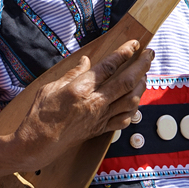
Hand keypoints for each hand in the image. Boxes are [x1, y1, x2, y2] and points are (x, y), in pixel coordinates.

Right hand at [13, 40, 152, 171]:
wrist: (38, 143)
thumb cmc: (41, 114)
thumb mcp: (52, 86)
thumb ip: (73, 73)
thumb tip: (86, 61)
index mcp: (81, 88)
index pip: (109, 66)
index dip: (124, 53)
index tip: (134, 44)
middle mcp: (95, 102)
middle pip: (127, 81)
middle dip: (142, 65)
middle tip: (150, 54)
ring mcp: (100, 117)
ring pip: (130, 100)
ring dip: (141, 86)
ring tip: (144, 75)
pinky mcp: (100, 129)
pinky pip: (124, 120)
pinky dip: (133, 109)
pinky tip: (134, 101)